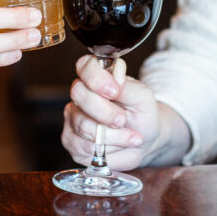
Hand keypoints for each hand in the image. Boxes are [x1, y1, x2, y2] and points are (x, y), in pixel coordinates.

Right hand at [61, 55, 164, 170]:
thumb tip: (115, 82)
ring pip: (83, 125)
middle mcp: (81, 95)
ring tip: (130, 136)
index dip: (97, 79)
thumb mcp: (143, 98)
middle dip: (106, 112)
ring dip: (113, 135)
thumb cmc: (142, 115)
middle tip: (123, 120)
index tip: (114, 92)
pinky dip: (107, 148)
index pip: (85, 66)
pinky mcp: (72, 141)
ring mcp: (73, 118)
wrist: (144, 141)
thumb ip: (127, 87)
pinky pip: (84, 146)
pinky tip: (119, 144)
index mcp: (97, 77)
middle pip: (80, 95)